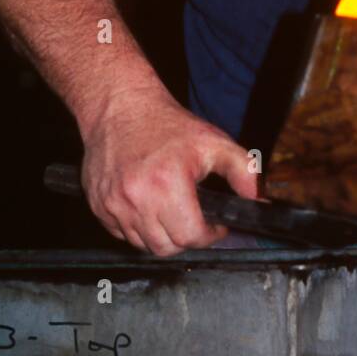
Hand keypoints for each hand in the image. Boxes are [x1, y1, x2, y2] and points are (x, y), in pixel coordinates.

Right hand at [81, 86, 258, 255]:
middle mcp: (136, 198)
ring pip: (143, 244)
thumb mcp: (214, 142)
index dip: (209, 235)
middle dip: (187, 238)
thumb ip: (244, 172)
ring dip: (162, 235)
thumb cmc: (167, 124)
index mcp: (166, 183)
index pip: (190, 236)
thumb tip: (258, 203)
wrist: (121, 107)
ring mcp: (112, 204)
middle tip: (195, 220)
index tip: (215, 225)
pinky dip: (138, 228)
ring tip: (172, 210)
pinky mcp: (98, 206)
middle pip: (166, 248)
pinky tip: (149, 206)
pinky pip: (122, 234)